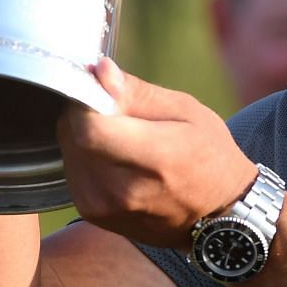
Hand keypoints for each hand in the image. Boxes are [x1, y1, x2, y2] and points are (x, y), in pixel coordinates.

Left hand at [57, 59, 259, 249]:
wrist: (217, 215)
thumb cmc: (209, 155)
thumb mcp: (187, 111)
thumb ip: (137, 92)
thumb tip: (100, 70)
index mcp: (155, 159)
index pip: (89, 128)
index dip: (87, 99)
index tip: (102, 86)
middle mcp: (122, 190)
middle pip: (73, 136)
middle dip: (85, 111)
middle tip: (117, 109)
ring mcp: (103, 207)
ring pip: (69, 150)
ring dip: (84, 133)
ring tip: (121, 134)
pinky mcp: (92, 214)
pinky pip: (73, 169)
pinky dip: (86, 153)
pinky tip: (115, 154)